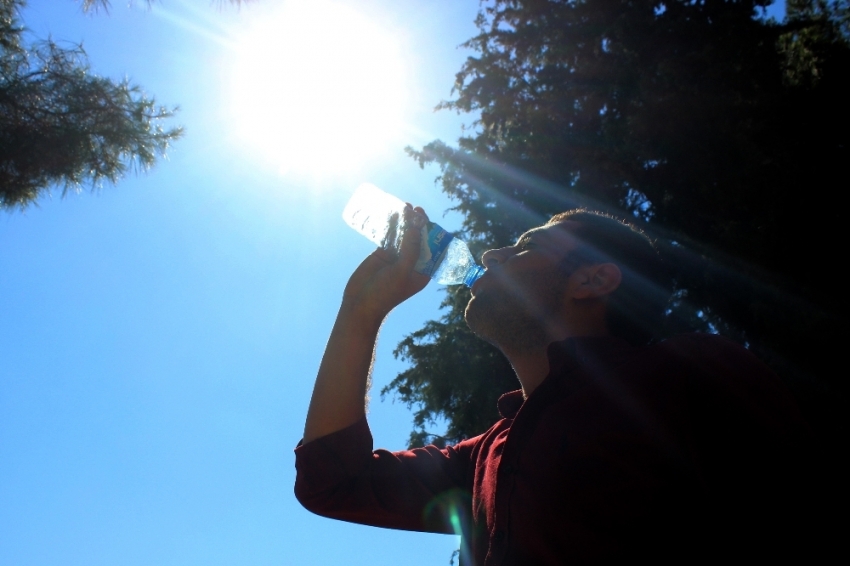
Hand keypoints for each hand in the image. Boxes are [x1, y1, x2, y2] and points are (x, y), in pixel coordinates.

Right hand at [341, 205, 429, 325]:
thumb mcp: (401, 271)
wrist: (360, 303)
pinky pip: (390, 236)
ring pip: (403, 235)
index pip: (432, 248)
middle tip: (416, 209)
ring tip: (405, 206)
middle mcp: (412, 263)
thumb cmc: (385, 293)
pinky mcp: (383, 253)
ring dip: (405, 221)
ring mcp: (397, 257)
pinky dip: (392, 225)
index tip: (427, 219)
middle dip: (418, 223)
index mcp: (423, 271)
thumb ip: (411, 250)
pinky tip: (392, 213)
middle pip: (418, 238)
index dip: (431, 232)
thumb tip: (418, 227)